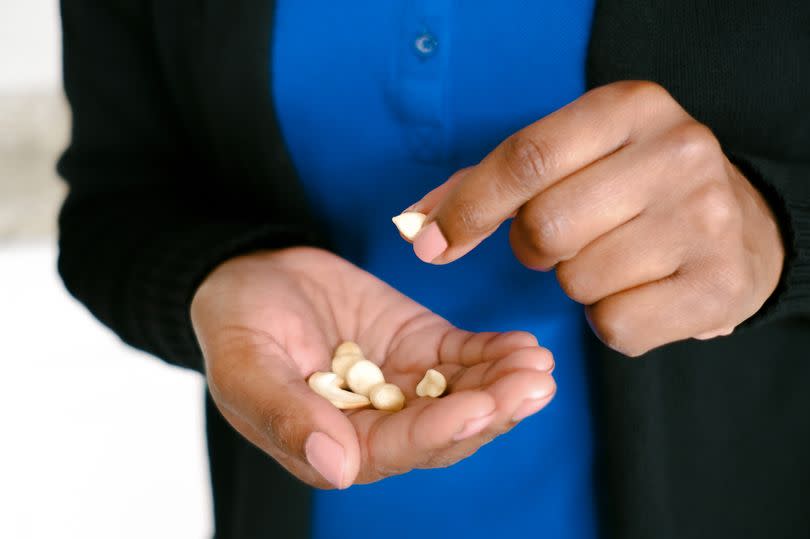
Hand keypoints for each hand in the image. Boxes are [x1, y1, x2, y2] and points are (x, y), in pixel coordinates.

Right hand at [190, 247, 554, 488]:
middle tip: (533, 384)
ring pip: (463, 395)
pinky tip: (522, 344)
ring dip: (503, 383)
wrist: (251, 275)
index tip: (480, 408)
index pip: (397, 448)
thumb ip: (285, 415)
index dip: (440, 431)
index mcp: (333, 445)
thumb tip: (337, 468)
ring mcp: (403, 385)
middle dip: (491, 409)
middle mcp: (377, 424)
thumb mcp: (244, 366)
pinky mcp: (419, 348)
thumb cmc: (235, 324)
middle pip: (445, 428)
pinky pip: (462, 357)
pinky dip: (493, 353)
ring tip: (537, 363)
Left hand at [405, 81, 784, 355]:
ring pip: (577, 281)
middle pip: (546, 227)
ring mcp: (705, 219)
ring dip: (574, 282)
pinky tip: (639, 290)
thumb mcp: (572, 159)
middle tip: (562, 240)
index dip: (470, 208)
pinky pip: (614, 327)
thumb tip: (415, 227)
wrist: (739, 227)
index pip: (527, 158)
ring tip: (613, 259)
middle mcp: (678, 152)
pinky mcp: (718, 284)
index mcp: (631, 107)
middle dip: (534, 247)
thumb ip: (488, 184)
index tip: (433, 245)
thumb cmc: (630, 189)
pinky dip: (608, 321)